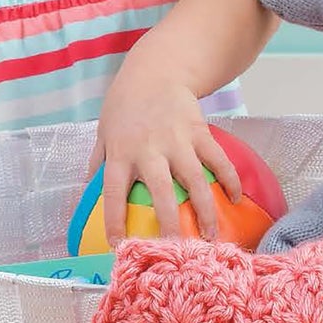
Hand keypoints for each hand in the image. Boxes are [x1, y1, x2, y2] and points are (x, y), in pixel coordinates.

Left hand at [87, 63, 241, 245]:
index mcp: (121, 152)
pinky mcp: (200, 132)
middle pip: (162, 192)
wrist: (156, 72)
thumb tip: (88, 194)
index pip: (114, 192)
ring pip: (196, 181)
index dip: (114, 220)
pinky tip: (234, 199)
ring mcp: (178, 140)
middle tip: (178, 250)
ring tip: (211, 237)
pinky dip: (229, 179)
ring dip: (205, 211)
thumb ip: (97, 162)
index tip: (117, 245)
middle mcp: (149, 149)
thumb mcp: (104, 132)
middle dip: (171, 224)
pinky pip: (218, 160)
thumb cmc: (125, 106)